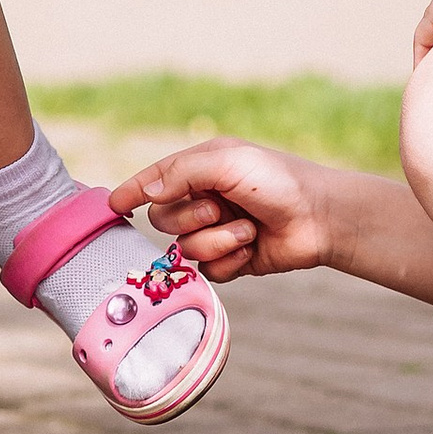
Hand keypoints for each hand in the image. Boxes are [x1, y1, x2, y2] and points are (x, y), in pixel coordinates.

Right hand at [108, 140, 337, 284]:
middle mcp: (204, 198)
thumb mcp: (229, 163)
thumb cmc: (277, 181)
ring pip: (186, 249)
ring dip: (217, 240)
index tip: (112, 206)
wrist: (320, 218)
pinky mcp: (231, 259)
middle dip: (191, 218)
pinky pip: (208, 270)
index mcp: (201, 168)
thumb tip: (147, 192)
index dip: (133, 192)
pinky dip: (229, 260)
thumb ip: (182, 173)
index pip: (155, 181)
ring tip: (248, 231)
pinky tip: (252, 248)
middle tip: (220, 209)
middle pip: (164, 220)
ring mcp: (217, 230)